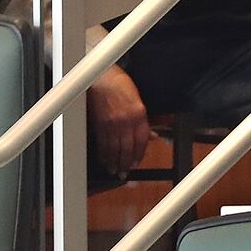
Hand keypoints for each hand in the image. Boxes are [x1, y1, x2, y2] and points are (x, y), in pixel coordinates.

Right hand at [88, 64, 152, 178]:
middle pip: (126, 148)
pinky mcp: (99, 124)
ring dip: (114, 161)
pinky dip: (103, 153)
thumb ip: (144, 121)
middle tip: (124, 172)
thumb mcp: (139, 101)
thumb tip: (152, 136)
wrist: (102, 78)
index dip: (139, 154)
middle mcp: (126, 121)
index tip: (137, 162)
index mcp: (139, 115)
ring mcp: (112, 124)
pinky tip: (104, 159)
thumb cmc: (120, 85)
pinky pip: (102, 143)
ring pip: (114, 148)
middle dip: (125, 162)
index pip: (141, 140)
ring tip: (114, 170)